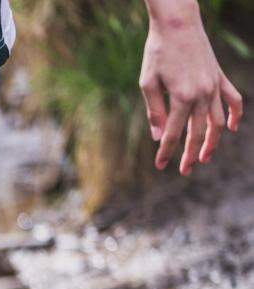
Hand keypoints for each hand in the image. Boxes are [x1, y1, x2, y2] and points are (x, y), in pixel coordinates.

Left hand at [139, 0, 241, 174]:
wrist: (178, 24)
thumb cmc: (157, 52)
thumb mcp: (147, 83)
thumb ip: (154, 111)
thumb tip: (158, 137)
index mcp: (181, 97)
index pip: (172, 134)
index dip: (166, 152)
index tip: (160, 166)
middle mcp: (201, 94)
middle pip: (198, 133)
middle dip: (190, 154)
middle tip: (184, 170)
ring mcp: (214, 86)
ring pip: (217, 121)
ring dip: (212, 142)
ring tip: (205, 157)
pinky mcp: (220, 77)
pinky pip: (233, 100)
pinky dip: (234, 115)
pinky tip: (231, 128)